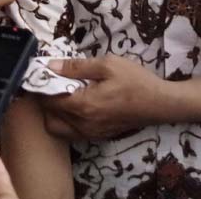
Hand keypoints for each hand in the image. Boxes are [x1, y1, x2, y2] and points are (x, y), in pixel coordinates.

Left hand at [40, 55, 166, 139]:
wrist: (159, 103)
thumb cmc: (135, 81)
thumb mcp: (107, 64)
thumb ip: (76, 66)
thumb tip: (51, 66)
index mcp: (82, 105)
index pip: (48, 100)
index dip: (41, 86)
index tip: (42, 74)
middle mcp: (82, 124)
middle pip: (49, 118)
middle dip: (45, 102)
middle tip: (53, 85)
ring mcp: (90, 133)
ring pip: (58, 129)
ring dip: (55, 114)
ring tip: (64, 95)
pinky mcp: (98, 136)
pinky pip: (72, 133)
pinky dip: (67, 122)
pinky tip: (77, 106)